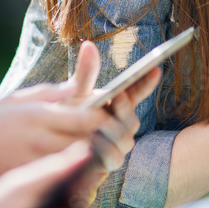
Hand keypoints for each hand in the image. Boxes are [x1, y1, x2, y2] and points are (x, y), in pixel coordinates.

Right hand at [0, 81, 108, 175]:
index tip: (107, 115)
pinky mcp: (35, 181)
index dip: (105, 118)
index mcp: (40, 116)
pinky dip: (78, 171)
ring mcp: (38, 164)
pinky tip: (76, 165)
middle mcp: (41, 140)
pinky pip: (67, 178)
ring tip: (95, 148)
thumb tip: (78, 84)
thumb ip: (52, 93)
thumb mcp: (19, 99)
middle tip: (111, 134)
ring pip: (82, 162)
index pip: (87, 119)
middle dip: (105, 138)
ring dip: (94, 155)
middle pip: (90, 142)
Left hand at [58, 40, 160, 172]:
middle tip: (118, 96)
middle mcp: (123, 124)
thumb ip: (85, 72)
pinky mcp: (109, 162)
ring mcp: (119, 144)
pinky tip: (93, 142)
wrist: (52, 143)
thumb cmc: (68, 114)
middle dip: (126, 107)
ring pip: (127, 139)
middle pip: (133, 119)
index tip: (156, 68)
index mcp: (119, 103)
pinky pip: (114, 157)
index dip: (148, 82)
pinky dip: (104, 149)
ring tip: (100, 122)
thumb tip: (88, 44)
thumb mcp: (75, 91)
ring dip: (114, 129)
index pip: (139, 91)